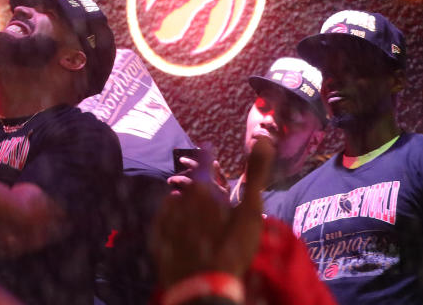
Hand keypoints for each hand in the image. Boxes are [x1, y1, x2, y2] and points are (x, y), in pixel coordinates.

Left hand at [151, 138, 275, 287]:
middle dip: (191, 175)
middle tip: (189, 168)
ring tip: (183, 196)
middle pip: (187, 182)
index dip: (207, 154)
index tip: (206, 146)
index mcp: (205, 190)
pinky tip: (175, 221)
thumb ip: (255, 174)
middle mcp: (183, 198)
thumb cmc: (232, 247)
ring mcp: (169, 218)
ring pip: (175, 199)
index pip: (205, 163)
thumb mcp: (250, 211)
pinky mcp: (160, 236)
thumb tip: (262, 139)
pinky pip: (164, 219)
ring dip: (181, 195)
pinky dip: (170, 216)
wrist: (205, 284)